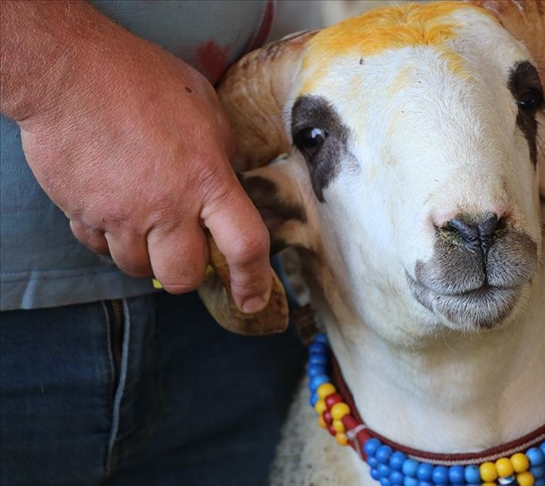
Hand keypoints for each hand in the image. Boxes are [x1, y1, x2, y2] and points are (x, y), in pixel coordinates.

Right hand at [3, 2, 271, 311]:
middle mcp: (168, 206)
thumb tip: (229, 181)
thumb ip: (222, 153)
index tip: (252, 299)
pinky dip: (109, 239)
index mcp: (209, 179)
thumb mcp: (205, 110)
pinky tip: (112, 209)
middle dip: (188, 272)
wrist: (69, 72)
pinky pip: (100, 248)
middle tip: (187, 249)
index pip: (244, 246)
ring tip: (146, 219)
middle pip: (183, 277)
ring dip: (146, 254)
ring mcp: (122, 215)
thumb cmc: (141, 80)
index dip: (253, 280)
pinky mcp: (83, 214)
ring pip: (138, 269)